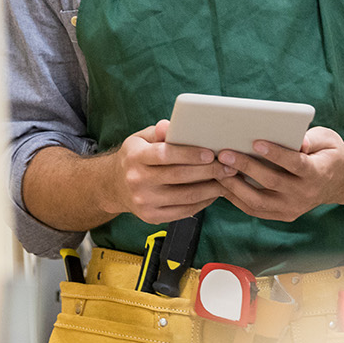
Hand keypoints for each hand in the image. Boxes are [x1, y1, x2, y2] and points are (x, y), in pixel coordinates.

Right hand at [105, 119, 224, 223]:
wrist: (114, 186)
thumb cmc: (134, 158)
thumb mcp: (139, 139)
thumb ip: (157, 132)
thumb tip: (169, 125)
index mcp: (135, 157)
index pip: (165, 155)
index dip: (189, 154)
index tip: (210, 152)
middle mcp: (137, 180)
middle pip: (179, 176)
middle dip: (208, 171)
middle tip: (228, 166)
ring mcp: (144, 201)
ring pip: (185, 196)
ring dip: (210, 188)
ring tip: (226, 180)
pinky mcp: (152, 217)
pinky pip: (184, 211)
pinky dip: (202, 202)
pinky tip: (213, 193)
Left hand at [213, 127, 343, 222]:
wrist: (339, 182)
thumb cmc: (328, 154)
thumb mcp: (327, 140)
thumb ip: (311, 139)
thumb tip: (297, 140)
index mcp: (318, 173)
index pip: (295, 164)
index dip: (276, 154)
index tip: (255, 142)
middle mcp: (305, 195)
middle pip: (271, 182)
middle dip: (246, 167)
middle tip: (224, 153)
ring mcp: (293, 208)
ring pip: (259, 201)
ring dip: (235, 186)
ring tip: (217, 169)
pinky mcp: (283, 215)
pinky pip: (255, 209)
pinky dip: (236, 198)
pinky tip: (222, 183)